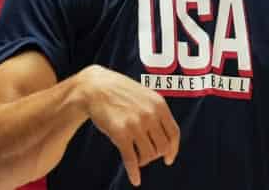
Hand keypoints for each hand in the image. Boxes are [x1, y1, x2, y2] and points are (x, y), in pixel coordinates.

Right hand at [79, 66, 179, 186]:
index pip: (174, 134)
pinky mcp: (120, 133)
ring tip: (136, 158)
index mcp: (159, 105)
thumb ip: (157, 113)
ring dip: (143, 161)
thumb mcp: (145, 96)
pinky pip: (131, 160)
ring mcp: (135, 124)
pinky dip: (134, 173)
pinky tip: (135, 180)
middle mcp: (150, 115)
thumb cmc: (120, 93)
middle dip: (155, 155)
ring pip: (148, 155)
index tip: (169, 159)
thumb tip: (167, 141)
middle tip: (145, 155)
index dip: (173, 150)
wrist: (94, 87)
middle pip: (162, 147)